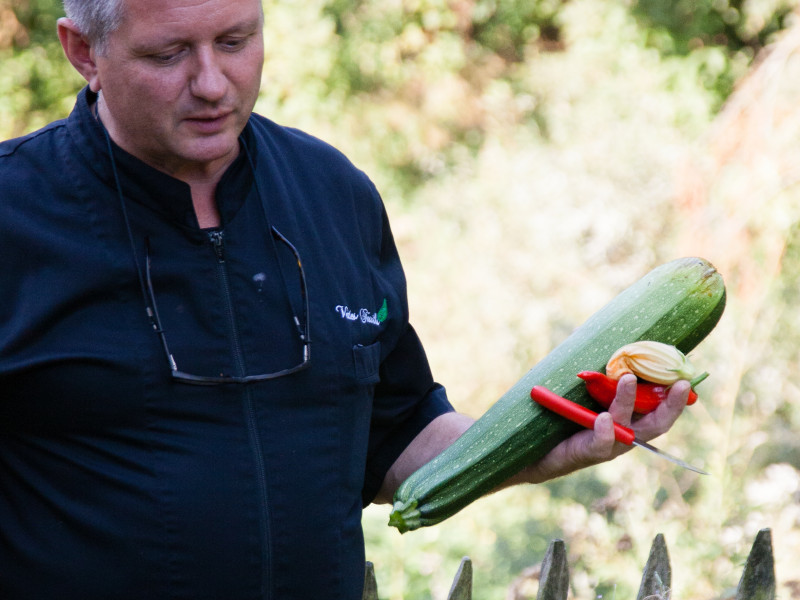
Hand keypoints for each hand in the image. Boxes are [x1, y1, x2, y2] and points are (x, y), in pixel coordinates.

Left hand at [522, 374, 690, 483]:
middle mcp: (625, 436)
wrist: (537, 453)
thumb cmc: (564, 421)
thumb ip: (596, 376)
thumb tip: (594, 339)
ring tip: (627, 379)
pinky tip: (604, 417)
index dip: (677, 399)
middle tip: (680, 384)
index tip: (687, 380)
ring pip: (626, 427)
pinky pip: (601, 443)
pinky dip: (605, 430)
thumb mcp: (584, 396)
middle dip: (671, 405)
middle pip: (656, 424)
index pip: (661, 412)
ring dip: (627, 401)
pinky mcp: (588, 452)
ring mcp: (609, 446)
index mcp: (630, 422)